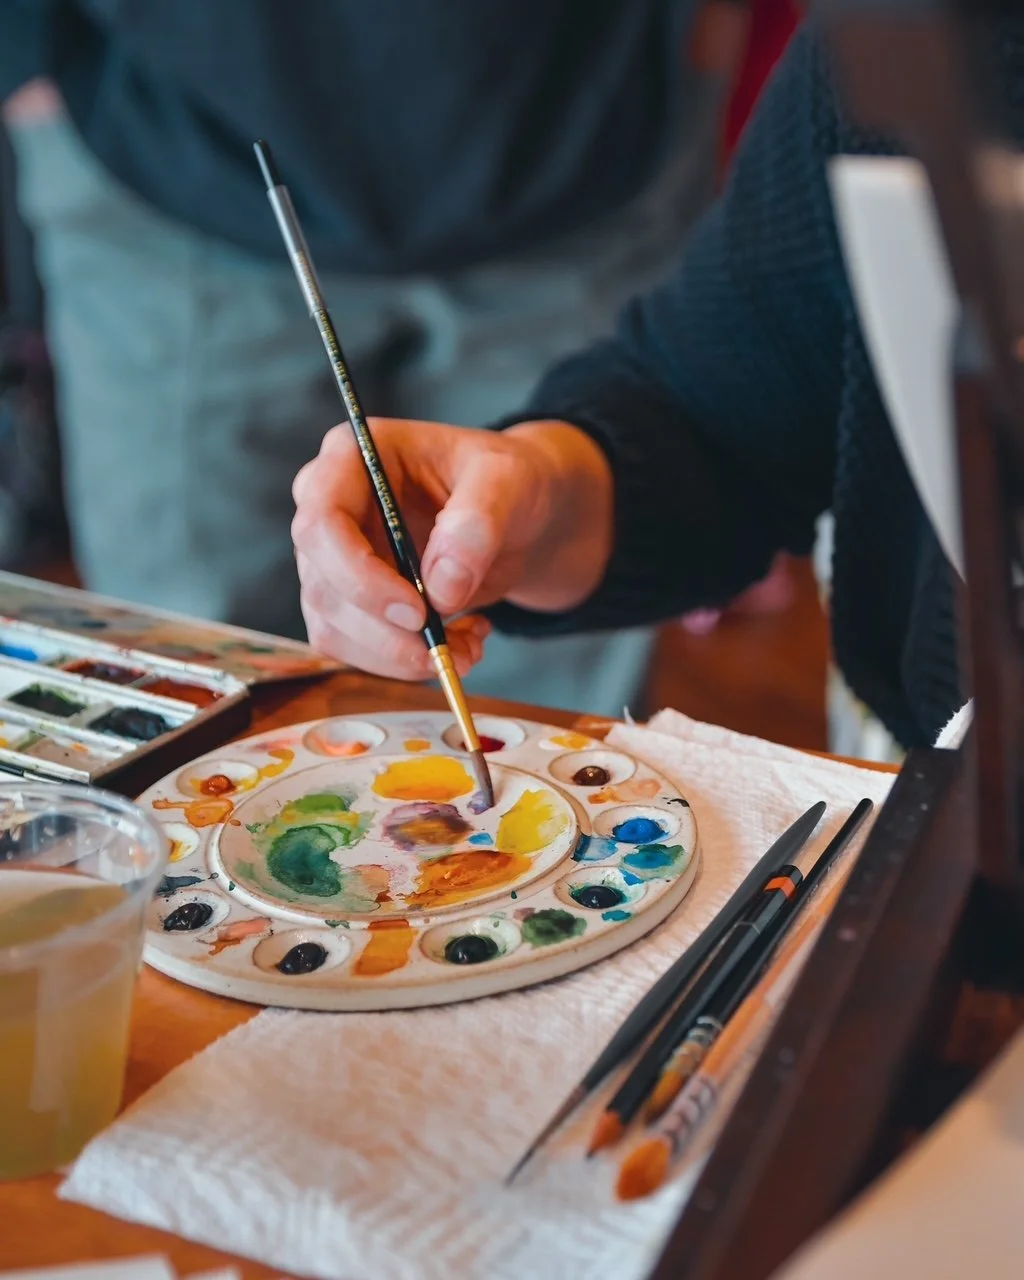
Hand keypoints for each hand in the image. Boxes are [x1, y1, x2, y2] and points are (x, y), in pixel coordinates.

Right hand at [292, 417, 612, 679]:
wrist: (520, 518)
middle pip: (322, 586)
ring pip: (334, 628)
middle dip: (384, 632)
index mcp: (353, 457)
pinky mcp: (349, 602)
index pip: (320, 523)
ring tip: (467, 646)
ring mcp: (334, 559)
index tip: (417, 611)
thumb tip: (441, 588)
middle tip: (444, 648)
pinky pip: (355, 649)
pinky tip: (457, 643)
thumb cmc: (508, 483)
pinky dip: (404, 663)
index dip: (359, 576)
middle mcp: (330, 507)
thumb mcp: (510, 482)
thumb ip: (478, 523)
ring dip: (399, 656)